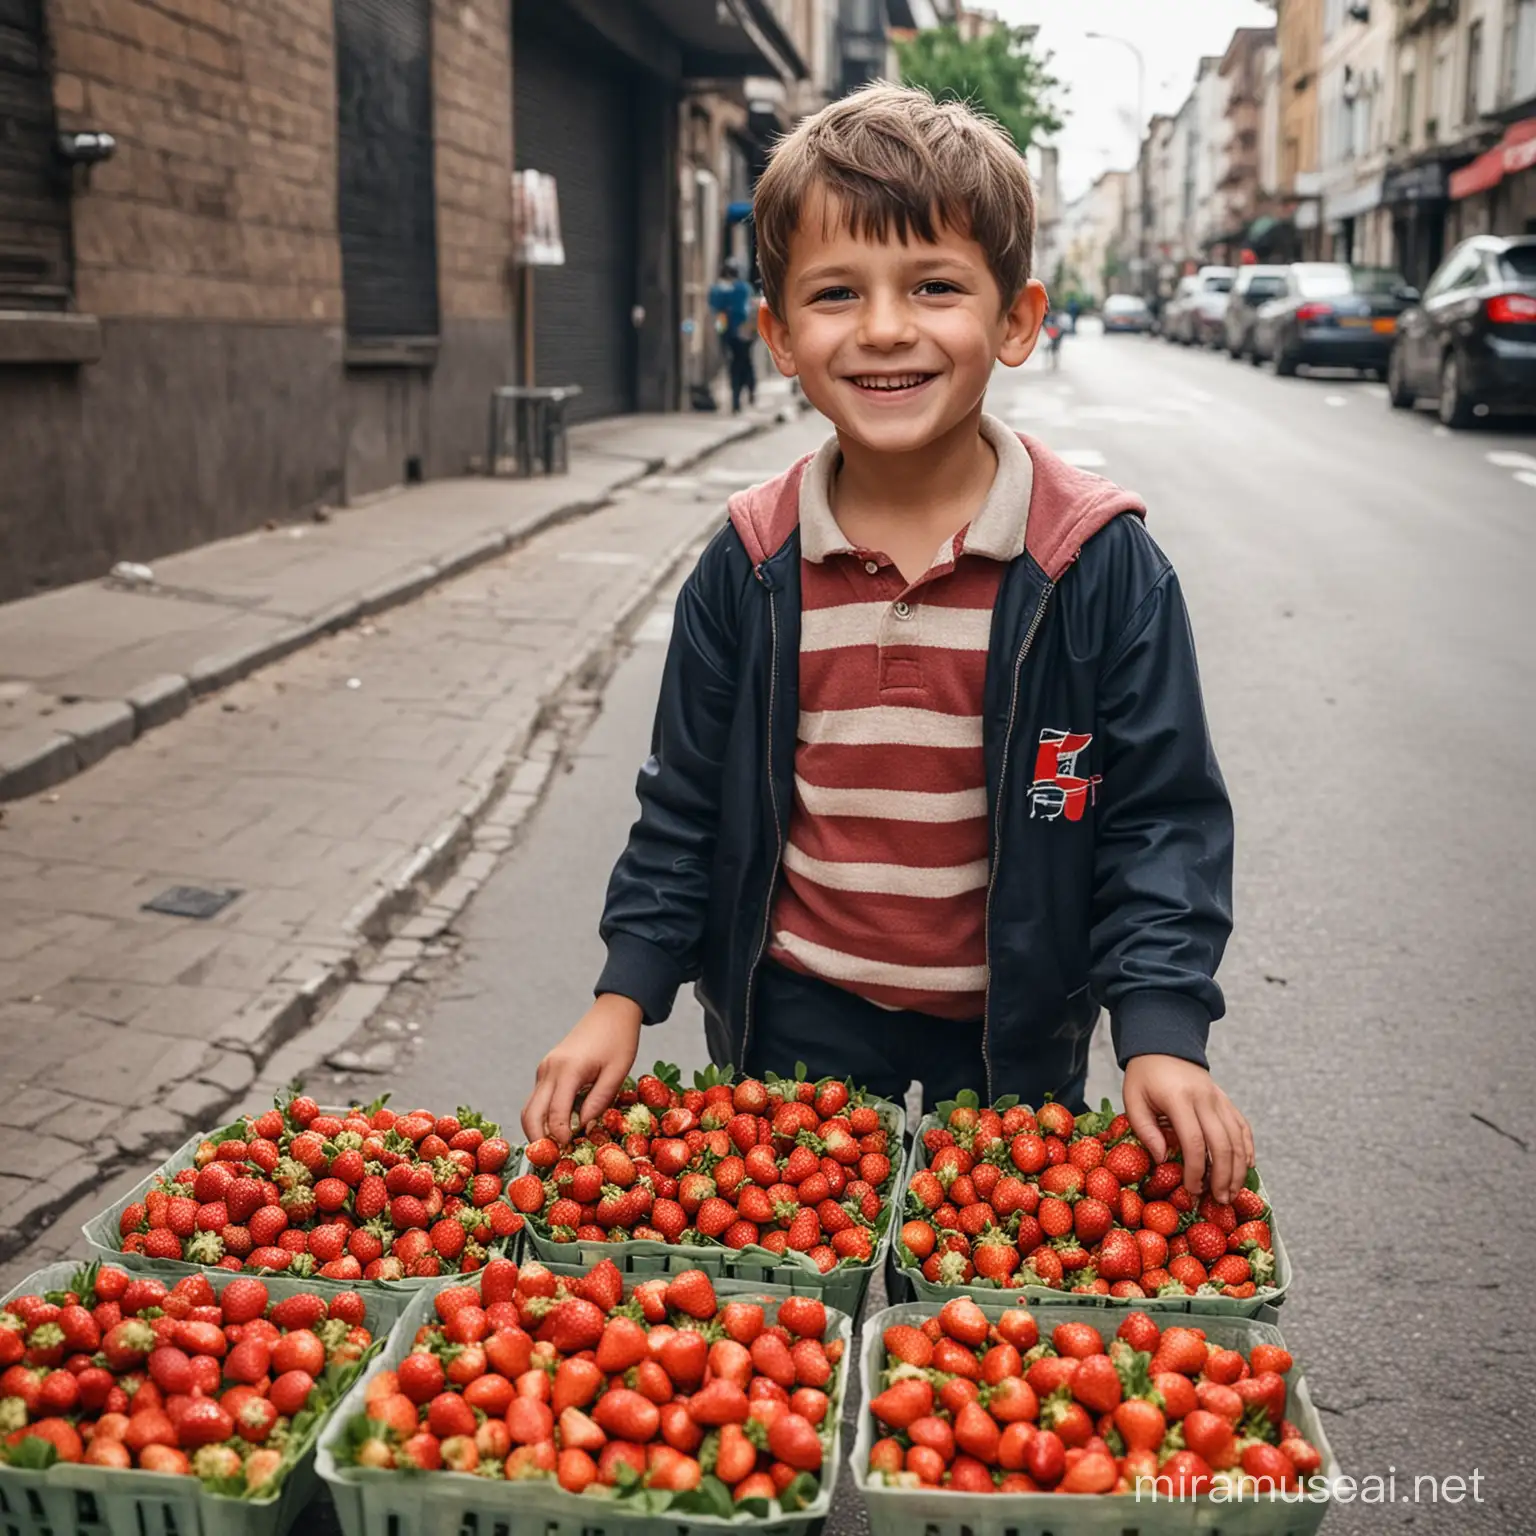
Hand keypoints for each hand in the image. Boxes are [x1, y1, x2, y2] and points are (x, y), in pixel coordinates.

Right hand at [521, 995, 642, 1145]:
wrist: (612, 1012)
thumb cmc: (619, 1040)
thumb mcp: (618, 1072)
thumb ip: (600, 1101)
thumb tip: (584, 1128)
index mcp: (568, 1070)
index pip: (555, 1114)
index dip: (560, 1137)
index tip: (570, 1152)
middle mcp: (549, 1070)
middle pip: (531, 1114)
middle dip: (538, 1141)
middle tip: (554, 1160)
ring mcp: (545, 1069)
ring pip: (529, 1108)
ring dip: (537, 1131)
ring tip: (555, 1150)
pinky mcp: (547, 1070)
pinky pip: (538, 1099)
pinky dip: (542, 1117)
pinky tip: (559, 1129)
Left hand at [1122, 1055, 1253, 1203]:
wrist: (1163, 1046)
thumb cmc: (1144, 1077)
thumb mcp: (1132, 1099)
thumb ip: (1145, 1129)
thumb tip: (1162, 1159)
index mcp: (1179, 1098)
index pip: (1194, 1141)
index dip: (1196, 1170)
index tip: (1192, 1190)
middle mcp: (1205, 1099)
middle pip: (1222, 1144)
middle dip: (1223, 1176)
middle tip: (1219, 1200)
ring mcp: (1219, 1099)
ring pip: (1238, 1138)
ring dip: (1238, 1169)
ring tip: (1231, 1193)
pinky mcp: (1226, 1100)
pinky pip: (1243, 1127)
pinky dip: (1248, 1149)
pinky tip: (1248, 1168)